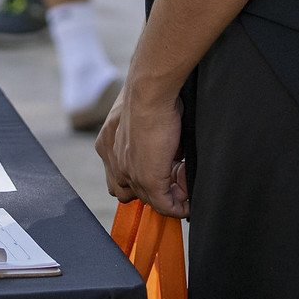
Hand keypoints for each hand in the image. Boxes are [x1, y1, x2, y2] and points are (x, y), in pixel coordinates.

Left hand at [96, 77, 188, 217]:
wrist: (149, 92)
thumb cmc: (150, 95)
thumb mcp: (144, 118)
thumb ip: (149, 139)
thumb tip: (171, 152)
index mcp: (108, 145)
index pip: (120, 176)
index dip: (143, 178)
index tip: (166, 171)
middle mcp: (114, 161)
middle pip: (134, 192)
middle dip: (158, 189)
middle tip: (178, 176)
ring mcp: (129, 173)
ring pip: (151, 200)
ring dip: (170, 196)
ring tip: (186, 181)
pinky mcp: (148, 179)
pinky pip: (165, 206)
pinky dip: (179, 206)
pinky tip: (189, 199)